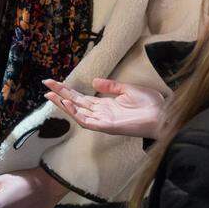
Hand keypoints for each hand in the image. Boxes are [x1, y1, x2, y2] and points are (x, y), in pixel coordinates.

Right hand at [44, 77, 164, 138]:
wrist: (163, 115)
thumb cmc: (150, 104)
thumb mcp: (128, 89)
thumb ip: (111, 86)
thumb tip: (94, 81)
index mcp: (105, 105)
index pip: (81, 98)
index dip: (67, 90)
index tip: (54, 81)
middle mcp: (101, 114)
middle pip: (75, 104)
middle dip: (60, 95)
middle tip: (46, 85)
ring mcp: (103, 121)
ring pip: (78, 114)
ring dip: (64, 105)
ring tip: (51, 95)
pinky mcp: (107, 126)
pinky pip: (88, 122)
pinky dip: (77, 114)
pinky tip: (68, 105)